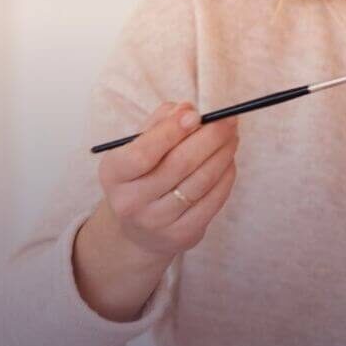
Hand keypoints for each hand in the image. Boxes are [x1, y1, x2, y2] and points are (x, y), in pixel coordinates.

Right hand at [74, 101, 238, 319]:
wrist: (139, 229)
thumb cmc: (143, 175)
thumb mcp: (138, 147)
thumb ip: (160, 124)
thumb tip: (187, 109)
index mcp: (114, 174)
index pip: (142, 153)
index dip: (172, 131)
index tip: (196, 114)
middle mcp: (130, 201)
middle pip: (179, 165)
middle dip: (210, 137)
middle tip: (229, 120)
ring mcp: (156, 222)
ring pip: (200, 182)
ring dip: (223, 154)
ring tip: (232, 137)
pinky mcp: (182, 235)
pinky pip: (212, 201)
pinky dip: (226, 176)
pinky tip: (229, 161)